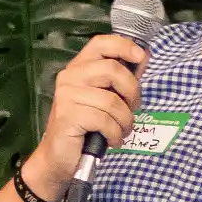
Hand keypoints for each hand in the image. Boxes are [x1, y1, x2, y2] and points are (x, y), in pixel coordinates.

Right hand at [18, 32, 147, 201]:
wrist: (57, 158)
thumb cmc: (84, 128)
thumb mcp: (103, 99)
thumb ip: (120, 79)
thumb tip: (143, 57)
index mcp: (78, 68)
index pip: (100, 43)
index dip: (123, 46)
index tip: (140, 57)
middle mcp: (70, 77)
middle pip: (112, 69)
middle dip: (132, 91)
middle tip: (133, 108)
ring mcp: (67, 96)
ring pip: (112, 101)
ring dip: (125, 121)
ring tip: (121, 131)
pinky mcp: (68, 116)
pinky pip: (105, 120)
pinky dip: (115, 133)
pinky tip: (112, 140)